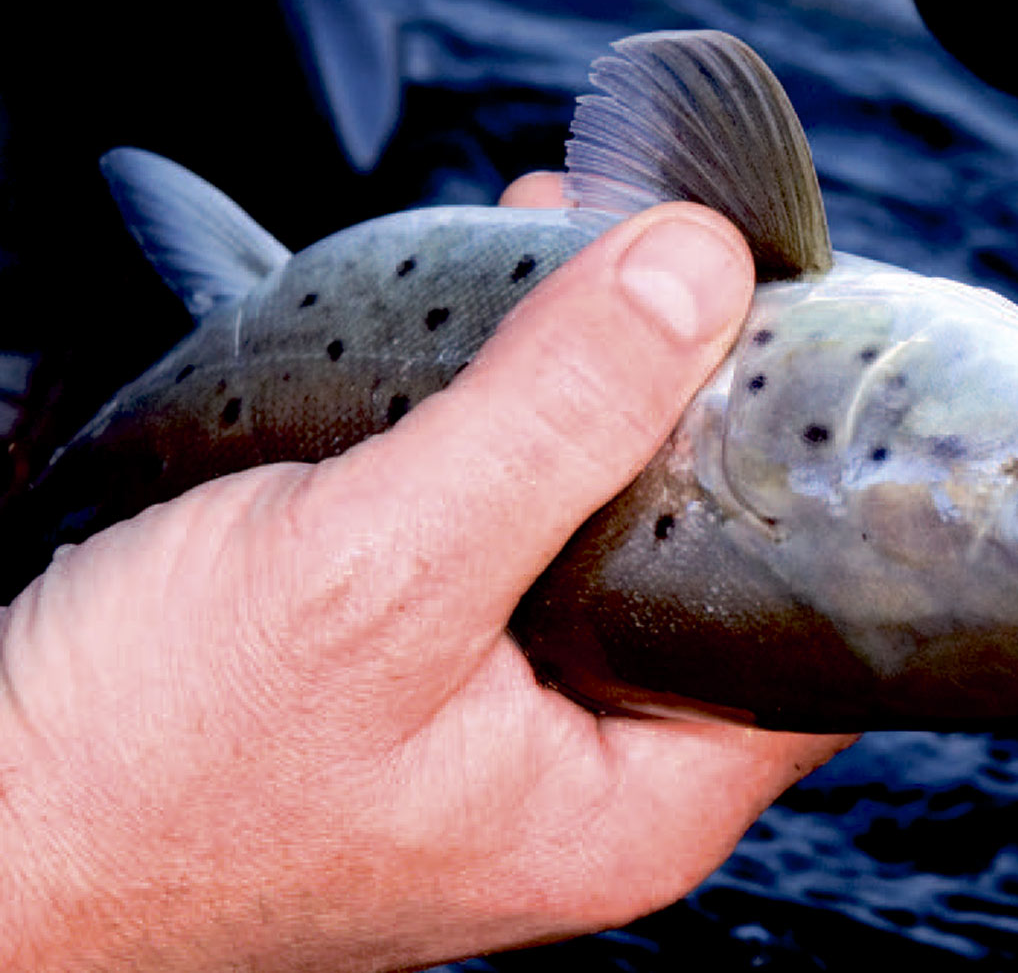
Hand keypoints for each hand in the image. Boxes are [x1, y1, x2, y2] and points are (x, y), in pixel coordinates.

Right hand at [0, 183, 850, 971]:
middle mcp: (591, 776)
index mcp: (635, 803)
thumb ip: (551, 423)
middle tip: (667, 263)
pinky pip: (509, 540)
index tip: (801, 340)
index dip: (825, 479)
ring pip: (604, 534)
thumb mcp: (376, 571)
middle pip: (710, 559)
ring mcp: (506, 729)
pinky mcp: (426, 681)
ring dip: (591, 396)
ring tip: (568, 258)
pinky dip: (508, 433)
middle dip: (690, 399)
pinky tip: (479, 344)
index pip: (817, 634)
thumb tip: (697, 271)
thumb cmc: (149, 767)